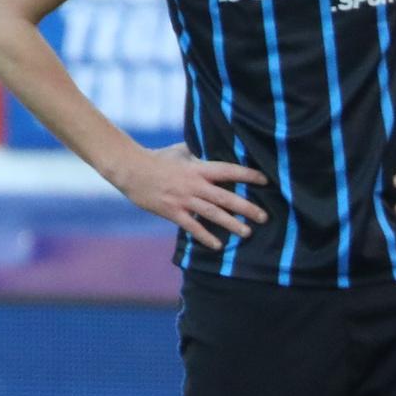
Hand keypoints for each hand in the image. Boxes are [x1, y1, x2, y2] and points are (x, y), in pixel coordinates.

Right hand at [103, 141, 266, 244]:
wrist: (130, 169)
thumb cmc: (156, 158)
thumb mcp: (180, 151)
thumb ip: (198, 153)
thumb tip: (212, 150)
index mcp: (198, 168)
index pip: (229, 171)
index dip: (248, 175)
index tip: (265, 180)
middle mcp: (194, 185)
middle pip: (225, 197)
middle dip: (246, 208)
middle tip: (264, 217)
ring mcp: (183, 199)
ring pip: (212, 214)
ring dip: (231, 224)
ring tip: (247, 233)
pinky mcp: (171, 211)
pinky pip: (191, 226)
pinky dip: (205, 236)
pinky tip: (218, 245)